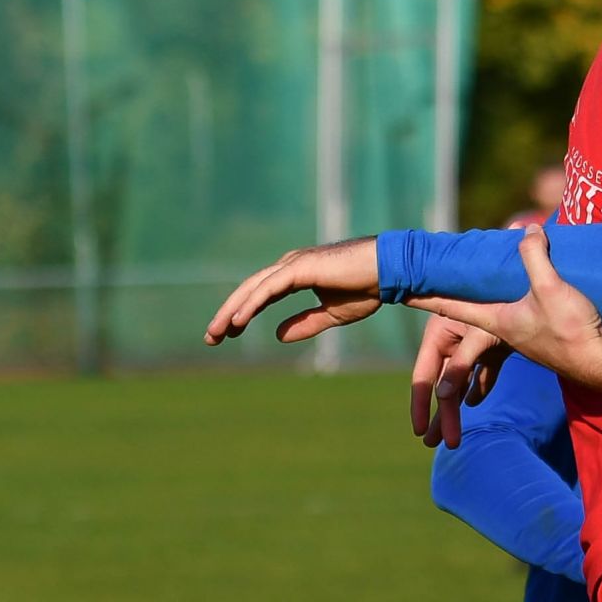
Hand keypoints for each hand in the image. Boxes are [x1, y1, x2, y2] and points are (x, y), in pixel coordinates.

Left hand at [204, 237, 384, 347]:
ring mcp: (294, 264)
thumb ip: (305, 323)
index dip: (240, 314)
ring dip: (232, 311)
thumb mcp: (332, 314)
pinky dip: (251, 304)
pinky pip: (269, 288)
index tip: (226, 335)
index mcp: (296, 274)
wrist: (391, 271)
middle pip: (249, 291)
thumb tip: (277, 336)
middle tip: (210, 337)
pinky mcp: (301, 267)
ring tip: (216, 332)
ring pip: (253, 289)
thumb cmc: (367, 287)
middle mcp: (290, 266)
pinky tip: (238, 320)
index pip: (259, 295)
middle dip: (227, 314)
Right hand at [408, 315, 512, 449]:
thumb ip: (464, 362)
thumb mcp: (484, 334)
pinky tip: (474, 401)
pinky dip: (479, 386)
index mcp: (441, 332)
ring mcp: (474, 342)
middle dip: (441, 415)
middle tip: (437, 444)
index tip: (419, 431)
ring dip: (456, 408)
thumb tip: (446, 396)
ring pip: (461, 381)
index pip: (424, 375)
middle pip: (443, 383)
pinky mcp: (495, 344)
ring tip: (451, 436)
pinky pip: (483, 371)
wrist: (542, 291)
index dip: (420, 404)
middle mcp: (453, 338)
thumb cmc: (506, 306)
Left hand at [409, 225, 601, 403]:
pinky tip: (527, 297)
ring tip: (478, 286)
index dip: (425, 295)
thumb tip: (527, 229)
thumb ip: (534, 257)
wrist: (600, 362)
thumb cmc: (570, 329)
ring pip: (495, 315)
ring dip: (484, 301)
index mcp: (496, 320)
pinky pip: (520, 318)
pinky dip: (513, 305)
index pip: (450, 304)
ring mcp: (524, 336)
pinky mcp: (545, 337)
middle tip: (432, 283)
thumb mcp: (550, 287)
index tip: (400, 290)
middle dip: (451, 297)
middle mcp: (505, 329)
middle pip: (469, 310)